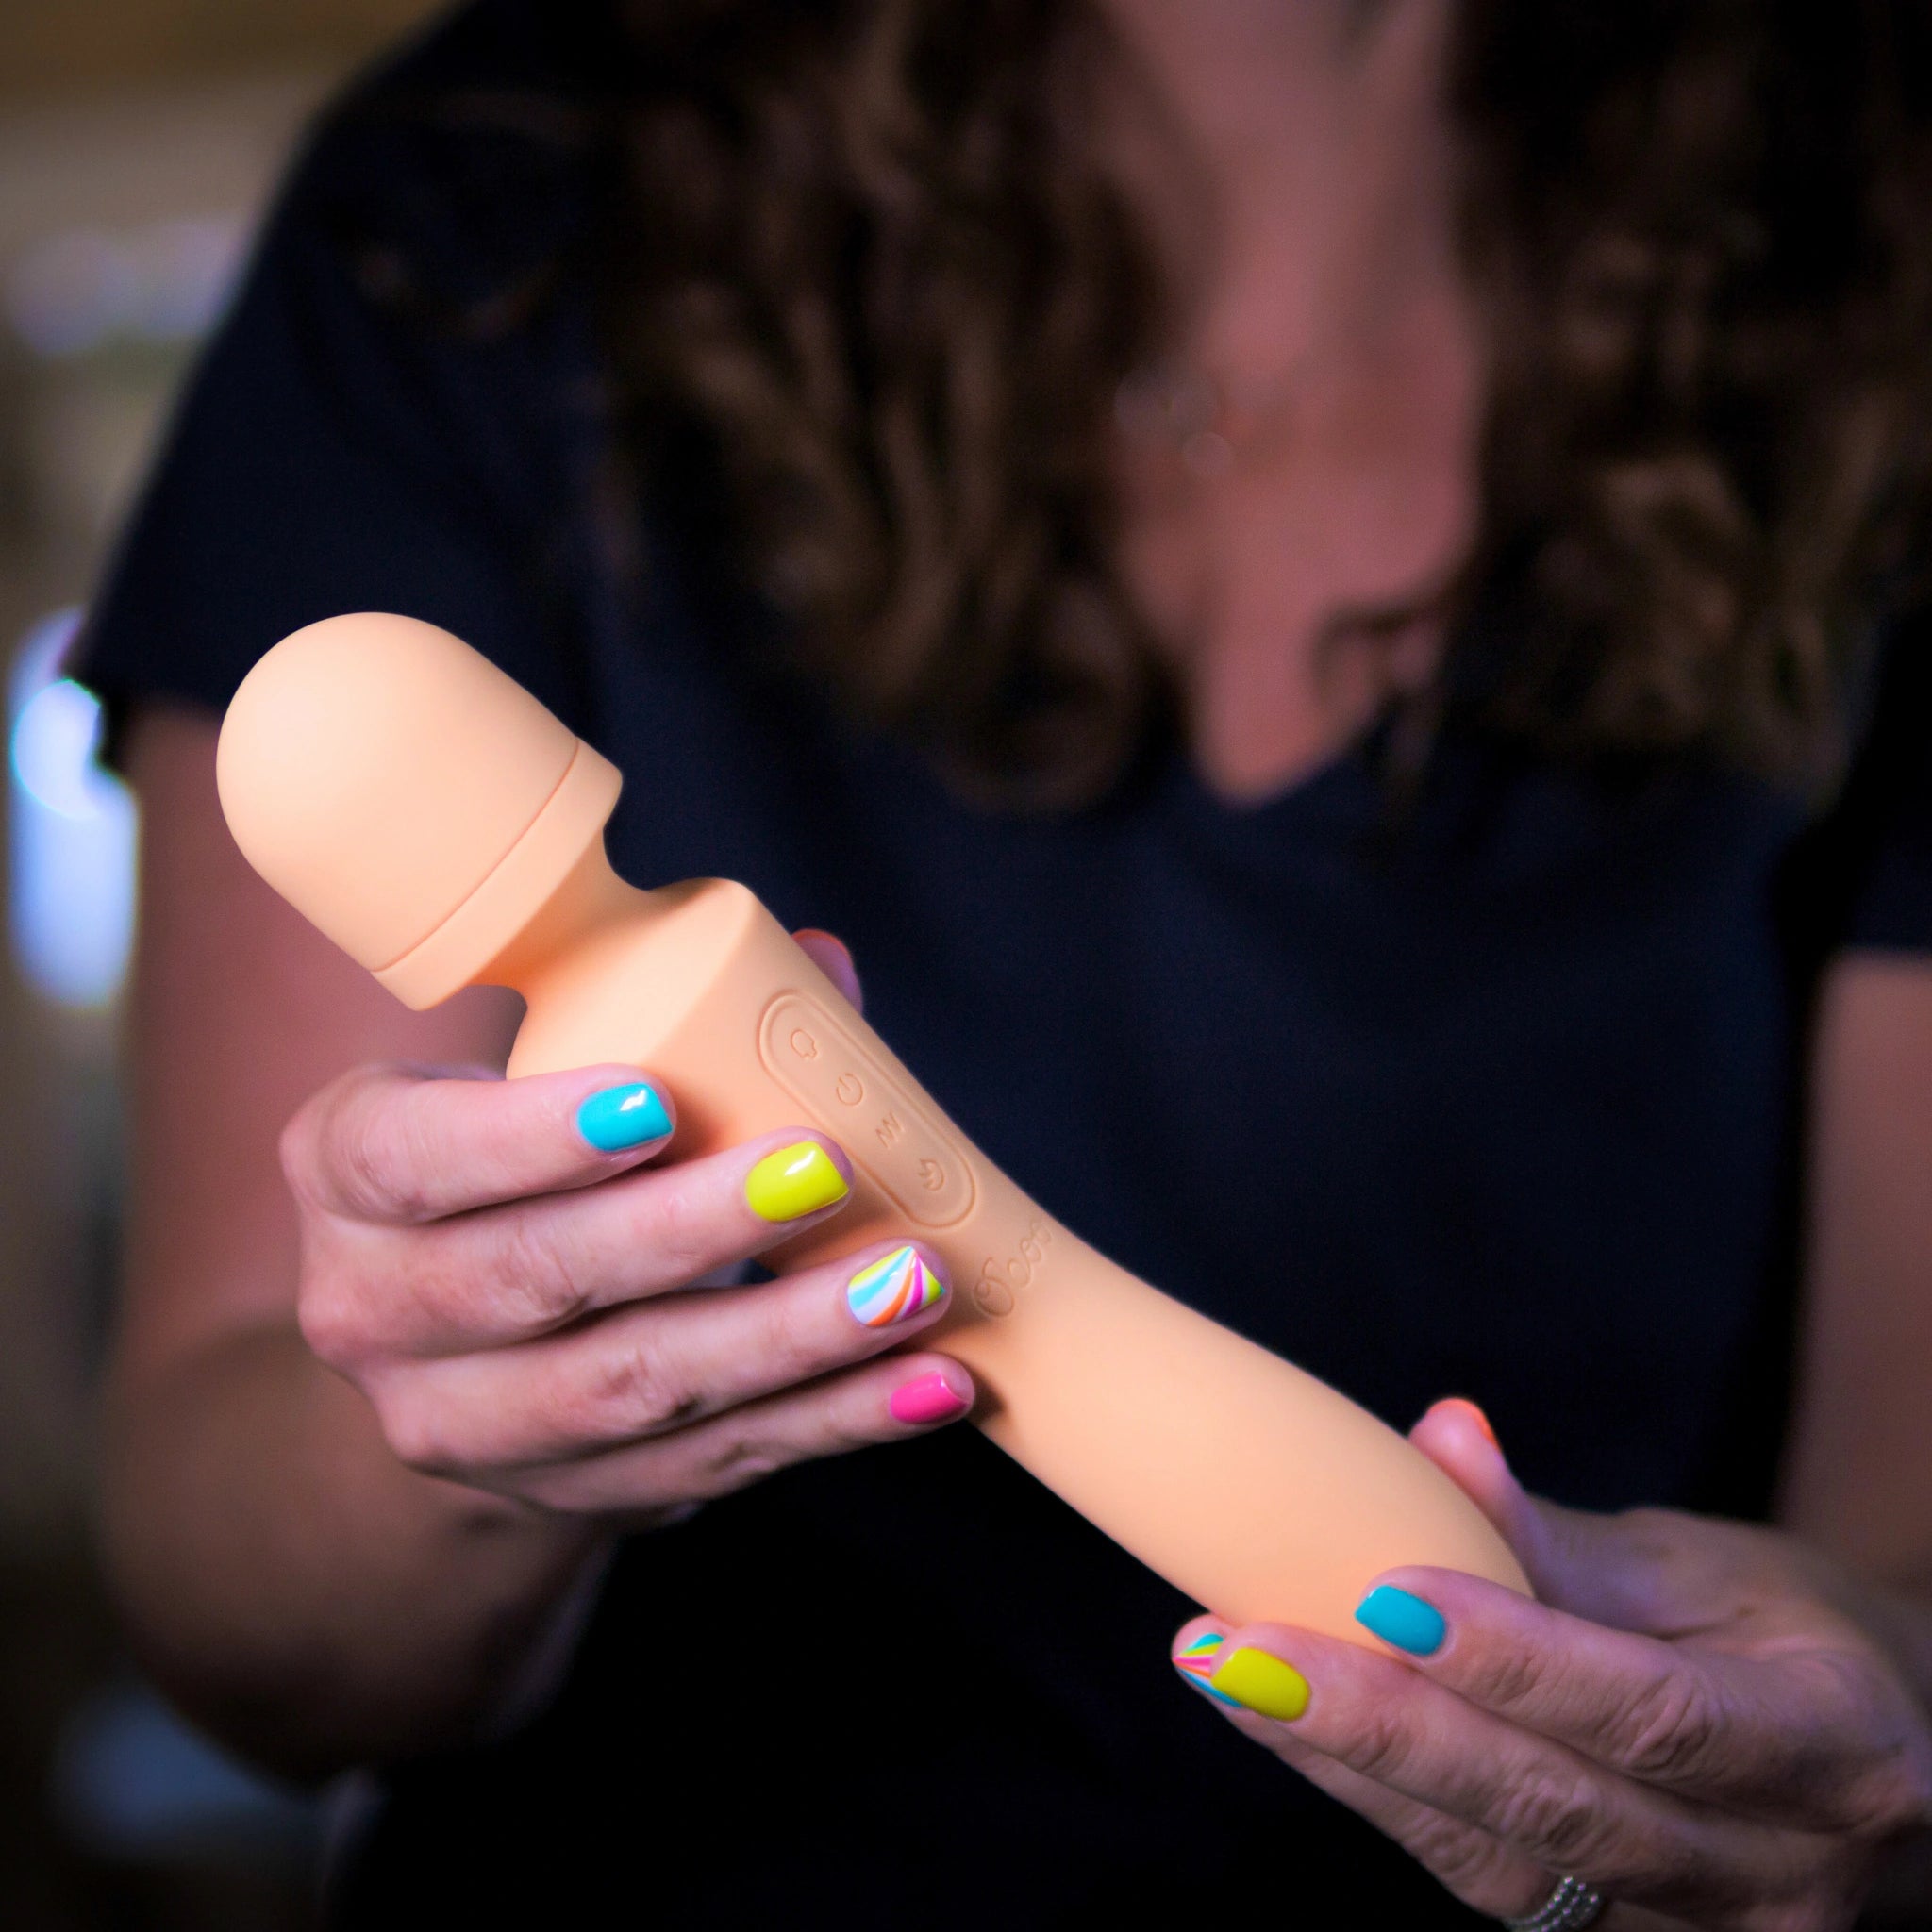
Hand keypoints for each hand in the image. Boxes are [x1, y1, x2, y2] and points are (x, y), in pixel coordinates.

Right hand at [280, 930, 970, 1526]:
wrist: (459, 1351)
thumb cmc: (519, 1164)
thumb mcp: (539, 1079)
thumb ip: (668, 1012)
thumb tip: (823, 970)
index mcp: (349, 1172)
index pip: (414, 1155)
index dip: (530, 1137)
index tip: (659, 1102)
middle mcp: (377, 1313)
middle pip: (535, 1279)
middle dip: (693, 1231)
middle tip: (824, 1172)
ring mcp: (470, 1427)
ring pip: (634, 1390)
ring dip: (789, 1337)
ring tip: (911, 1281)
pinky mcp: (576, 1495)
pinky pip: (714, 1461)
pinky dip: (834, 1419)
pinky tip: (931, 1380)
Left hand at [1170, 1400, 1931, 1929]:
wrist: (1880, 1766)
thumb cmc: (1786, 1641)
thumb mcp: (1706, 1567)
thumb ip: (1558, 1535)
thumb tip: (1437, 1435)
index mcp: (1829, 1745)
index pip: (1656, 1714)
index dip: (1517, 1659)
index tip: (1380, 1595)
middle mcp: (1778, 1870)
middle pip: (1561, 1811)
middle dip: (1384, 1728)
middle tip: (1238, 1646)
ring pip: (1505, 1870)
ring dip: (1351, 1770)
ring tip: (1229, 1674)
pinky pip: (1489, 1890)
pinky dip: (1381, 1805)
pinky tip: (1289, 1727)